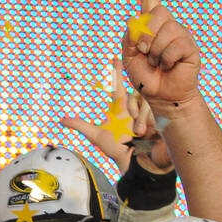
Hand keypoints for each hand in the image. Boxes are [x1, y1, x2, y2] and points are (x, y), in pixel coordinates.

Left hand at [62, 57, 174, 176]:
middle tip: (133, 124)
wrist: (135, 163)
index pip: (118, 87)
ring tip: (140, 133)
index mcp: (121, 109)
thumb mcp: (97, 136)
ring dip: (141, 118)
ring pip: (145, 101)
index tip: (115, 58)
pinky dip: (149, 121)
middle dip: (133, 106)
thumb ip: (81, 126)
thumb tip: (61, 119)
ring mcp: (148, 111)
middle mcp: (135, 107)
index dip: (116, 72)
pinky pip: (154, 110)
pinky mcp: (160, 117)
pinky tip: (150, 132)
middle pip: (135, 93)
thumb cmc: (117, 150)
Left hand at [122, 0, 201, 115]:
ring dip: (155, 53)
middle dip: (145, 38)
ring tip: (158, 64)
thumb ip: (129, 37)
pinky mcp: (189, 46)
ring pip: (164, 31)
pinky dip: (166, 60)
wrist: (161, 97)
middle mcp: (167, 25)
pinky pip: (174, 45)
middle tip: (146, 54)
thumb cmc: (145, 77)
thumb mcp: (129, 57)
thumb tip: (140, 23)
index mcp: (151, 24)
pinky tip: (169, 66)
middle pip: (155, 13)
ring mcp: (180, 34)